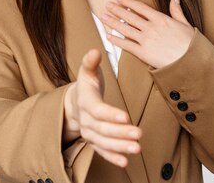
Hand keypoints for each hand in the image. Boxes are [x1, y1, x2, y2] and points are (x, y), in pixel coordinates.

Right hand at [64, 48, 142, 167]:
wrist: (73, 103)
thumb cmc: (86, 84)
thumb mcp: (87, 71)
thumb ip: (90, 61)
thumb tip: (95, 51)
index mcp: (85, 101)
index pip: (97, 110)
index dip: (110, 114)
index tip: (126, 117)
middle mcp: (85, 119)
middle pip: (102, 129)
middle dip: (121, 133)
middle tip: (139, 134)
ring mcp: (88, 132)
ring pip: (103, 142)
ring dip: (120, 147)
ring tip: (137, 149)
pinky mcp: (93, 141)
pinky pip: (101, 151)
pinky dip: (112, 157)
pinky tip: (125, 162)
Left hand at [101, 0, 194, 68]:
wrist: (191, 62)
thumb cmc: (191, 44)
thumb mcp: (185, 23)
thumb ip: (176, 10)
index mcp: (161, 19)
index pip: (140, 7)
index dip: (128, 2)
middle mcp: (151, 28)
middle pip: (130, 16)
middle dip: (117, 10)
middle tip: (107, 4)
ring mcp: (146, 40)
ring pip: (125, 29)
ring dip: (113, 22)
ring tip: (104, 17)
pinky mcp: (143, 53)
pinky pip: (126, 45)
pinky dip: (116, 40)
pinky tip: (108, 36)